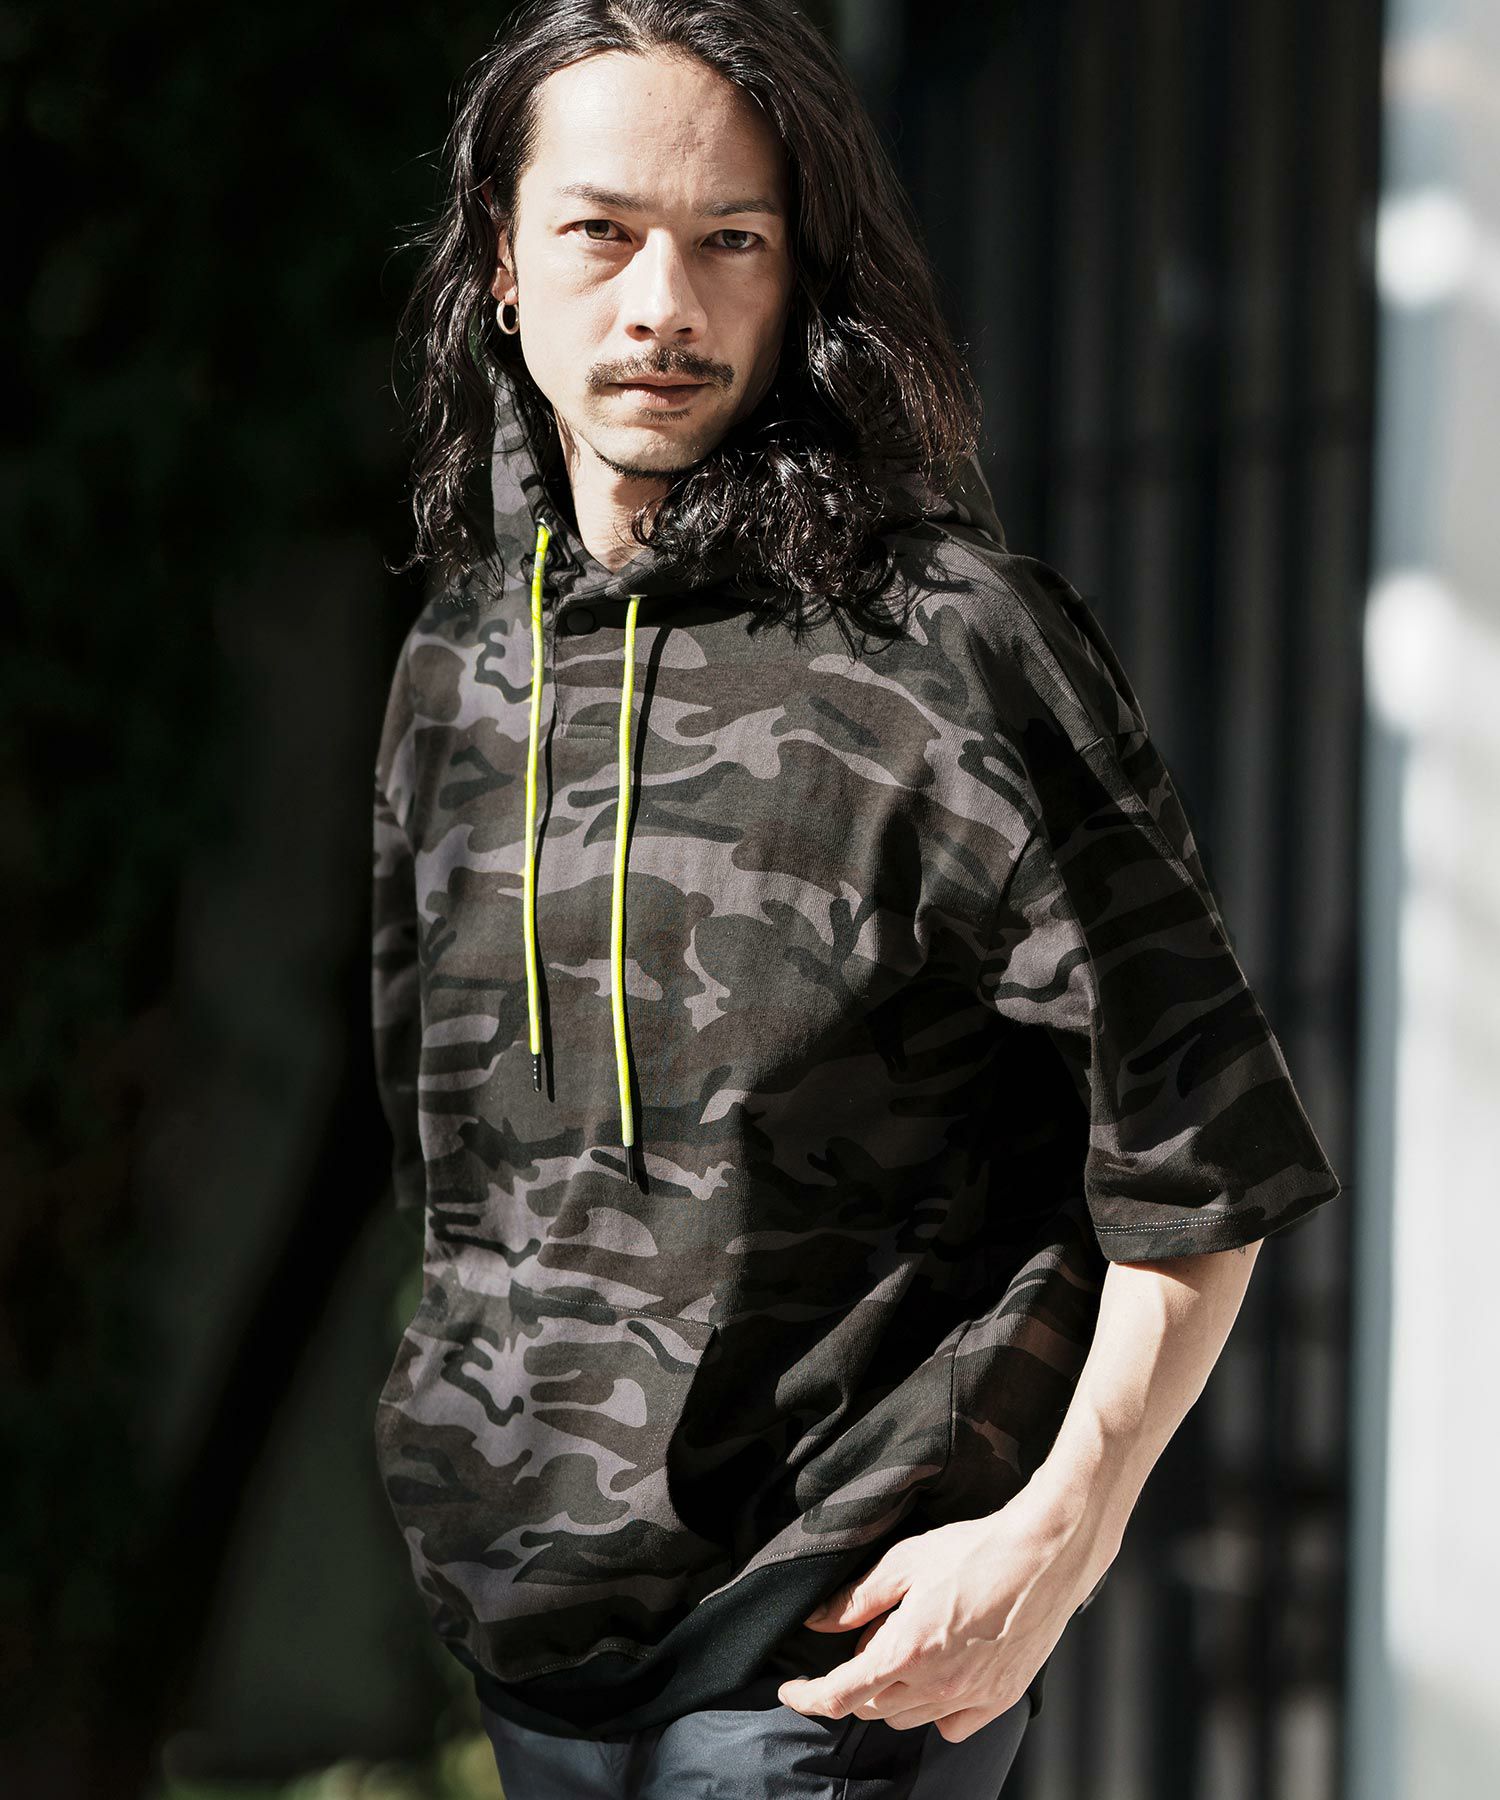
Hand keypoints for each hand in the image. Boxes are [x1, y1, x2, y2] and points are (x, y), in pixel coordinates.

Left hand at [774, 1483, 1109, 1742]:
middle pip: (872, 1707)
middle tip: (869, 1639)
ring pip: (909, 1719)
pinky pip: (951, 1725)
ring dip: (893, 1695)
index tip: (791, 1690)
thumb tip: (817, 1621)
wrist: (1043, 1556)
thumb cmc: (975, 1551)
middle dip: (856, 1682)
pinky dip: (936, 1709)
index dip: (806, 1697)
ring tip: (907, 1648)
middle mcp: (936, 1684)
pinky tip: (941, 1675)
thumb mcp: (904, 1562)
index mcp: (905, 1650)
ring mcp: (971, 1697)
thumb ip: (856, 1599)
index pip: (839, 1694)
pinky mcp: (999, 1700)